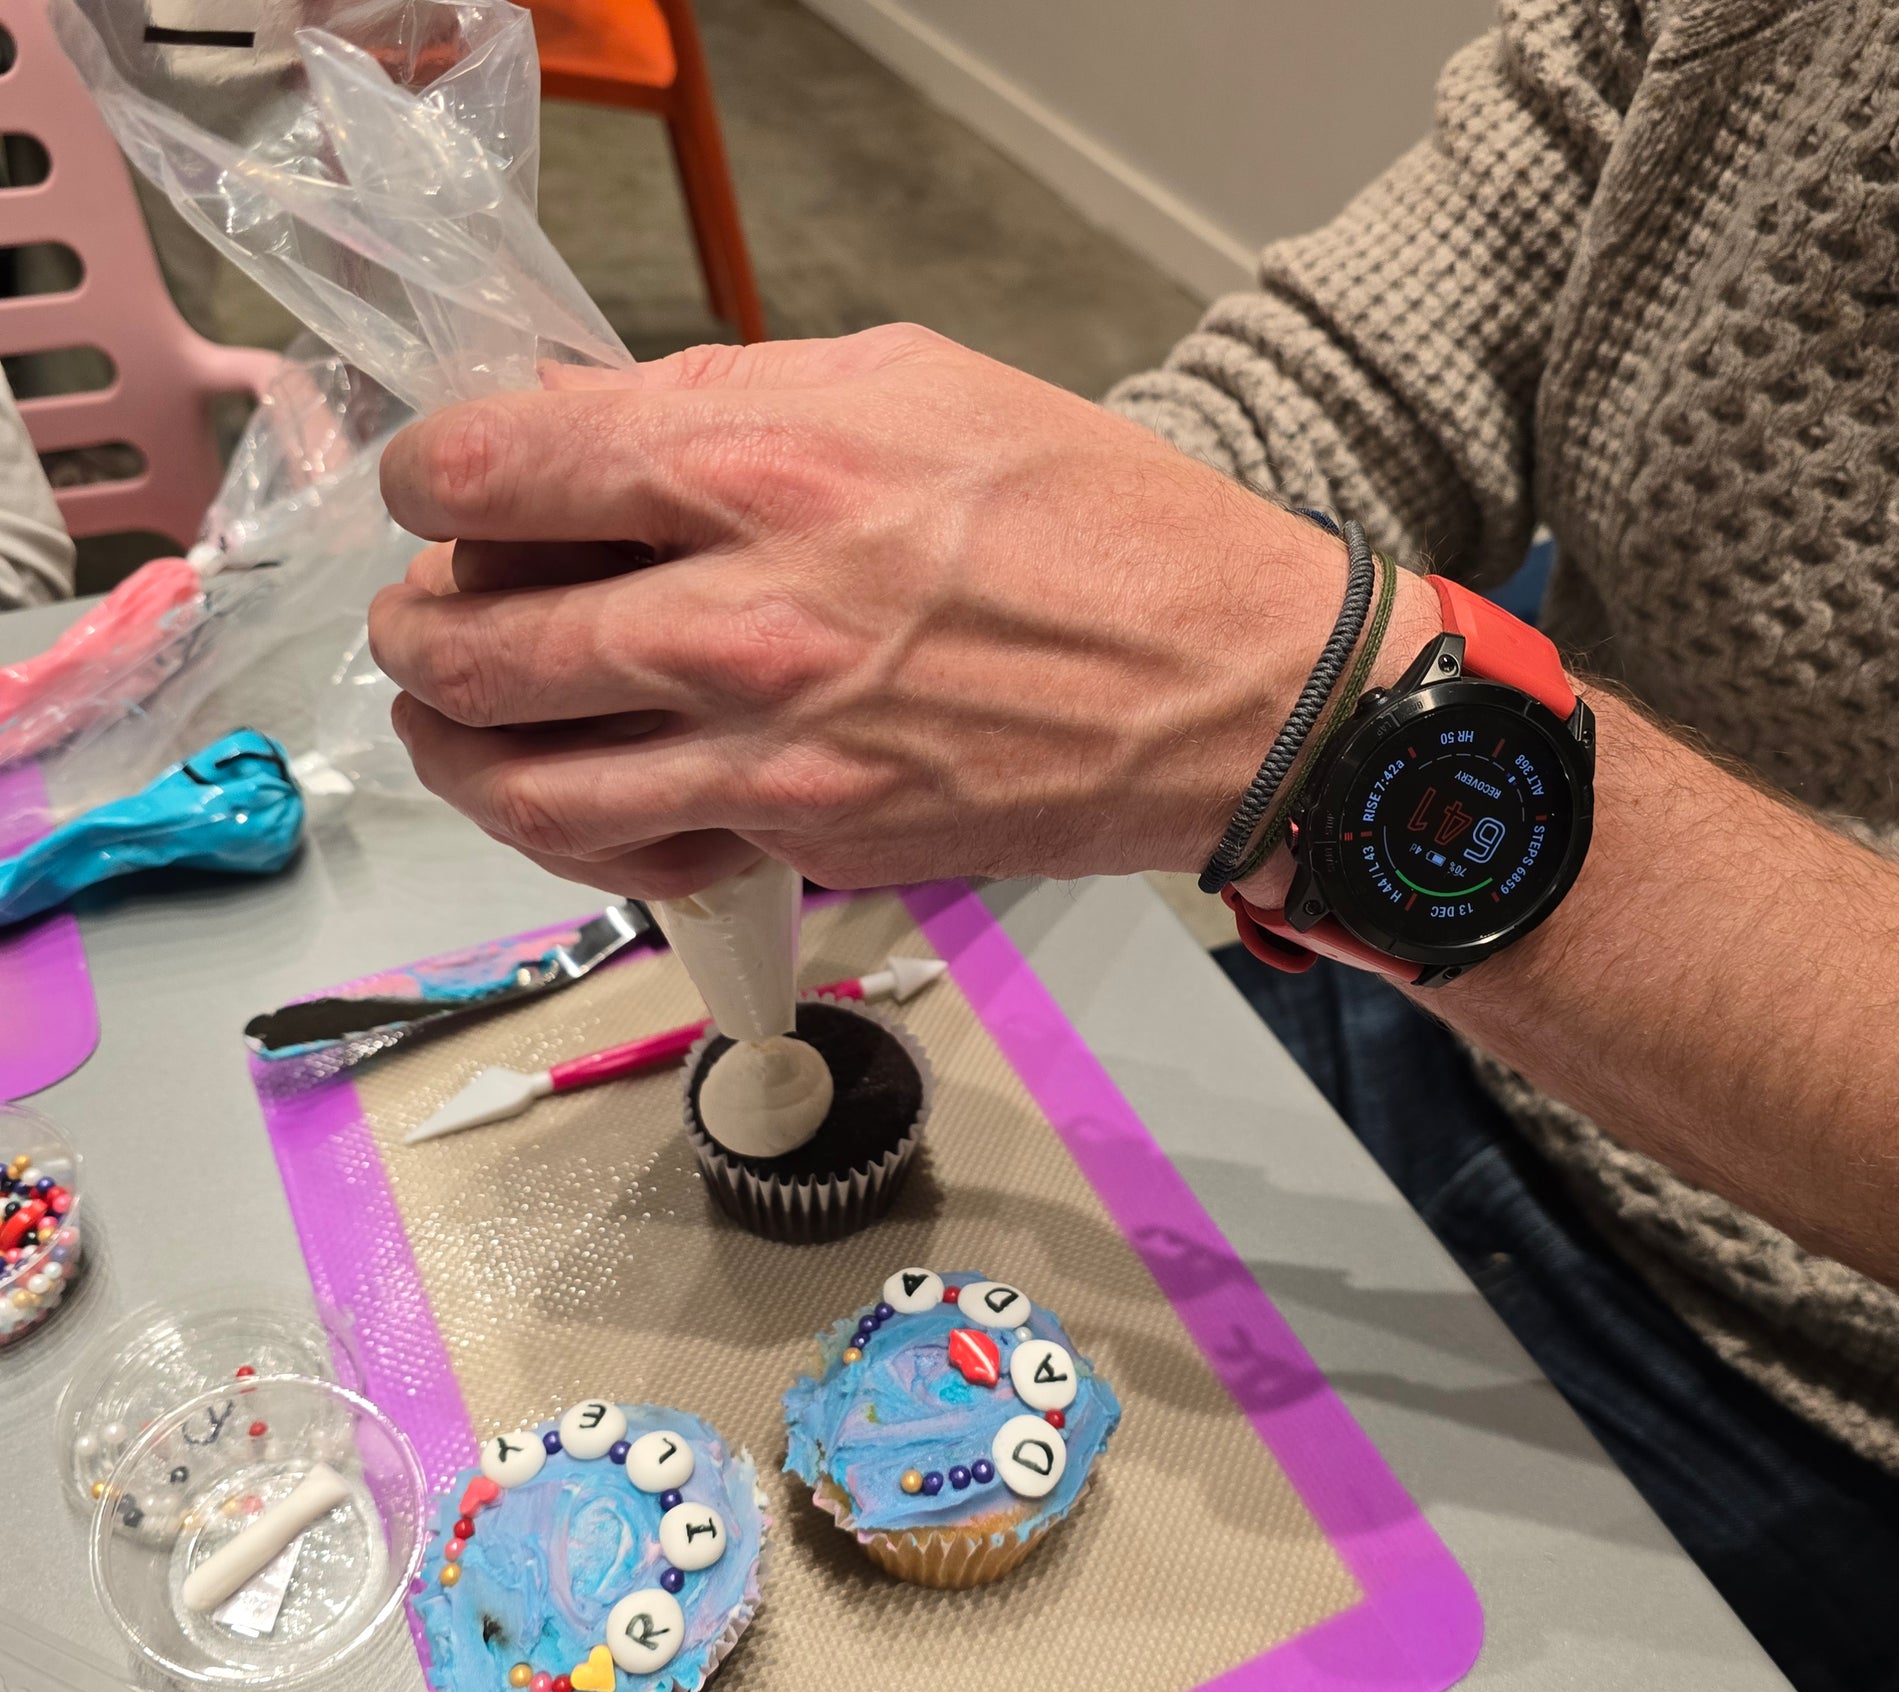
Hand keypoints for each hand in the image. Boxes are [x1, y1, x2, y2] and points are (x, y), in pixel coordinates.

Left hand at [369, 325, 1385, 900]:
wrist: (1232, 688)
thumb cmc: (1101, 522)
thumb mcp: (919, 383)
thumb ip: (739, 393)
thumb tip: (602, 429)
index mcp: (762, 459)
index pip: (492, 470)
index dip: (430, 479)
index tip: (440, 491)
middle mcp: (742, 615)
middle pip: (473, 640)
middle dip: (420, 628)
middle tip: (431, 620)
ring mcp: (770, 753)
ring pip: (518, 780)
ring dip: (459, 749)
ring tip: (462, 723)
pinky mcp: (809, 845)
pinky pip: (632, 855)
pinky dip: (578, 831)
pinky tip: (586, 797)